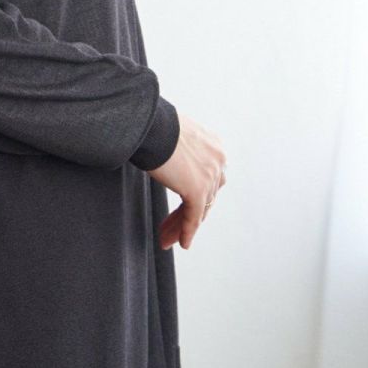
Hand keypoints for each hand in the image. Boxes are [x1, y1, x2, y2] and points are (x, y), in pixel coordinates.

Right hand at [147, 113, 226, 250]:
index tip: (181, 209)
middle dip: (187, 215)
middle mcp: (218, 160)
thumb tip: (166, 158)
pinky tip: (181, 243)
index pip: (208, 179)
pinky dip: (186, 231)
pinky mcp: (197, 190)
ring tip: (167, 239)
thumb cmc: (153, 124)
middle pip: (205, 196)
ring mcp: (209, 176)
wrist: (149, 124)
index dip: (194, 197)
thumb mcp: (173, 135)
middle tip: (172, 229)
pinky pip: (193, 217)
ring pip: (198, 209)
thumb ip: (179, 150)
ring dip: (181, 226)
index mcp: (213, 146)